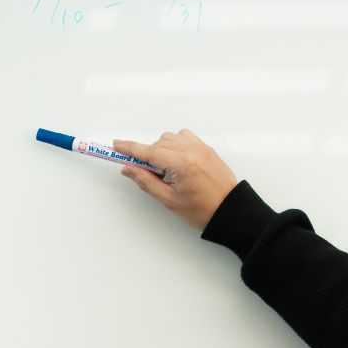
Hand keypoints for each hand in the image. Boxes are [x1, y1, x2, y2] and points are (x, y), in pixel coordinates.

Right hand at [112, 129, 237, 230]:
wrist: (230, 210)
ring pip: (171, 138)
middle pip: (158, 143)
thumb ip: (146, 182)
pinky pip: (185, 137)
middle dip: (147, 155)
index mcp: (182, 164)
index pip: (149, 152)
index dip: (130, 148)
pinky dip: (176, 145)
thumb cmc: (203, 209)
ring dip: (162, 149)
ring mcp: (201, 148)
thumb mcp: (169, 200)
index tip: (117, 146)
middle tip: (146, 172)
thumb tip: (129, 169)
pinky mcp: (206, 148)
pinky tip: (176, 161)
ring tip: (166, 170)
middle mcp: (192, 151)